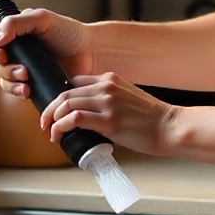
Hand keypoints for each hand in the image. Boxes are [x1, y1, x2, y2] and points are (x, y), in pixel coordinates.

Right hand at [0, 8, 93, 98]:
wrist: (90, 53)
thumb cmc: (69, 32)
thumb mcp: (42, 19)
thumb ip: (16, 23)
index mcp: (15, 32)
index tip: (1, 54)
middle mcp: (17, 50)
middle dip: (5, 68)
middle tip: (22, 70)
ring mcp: (23, 67)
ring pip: (2, 79)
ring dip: (11, 82)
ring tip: (27, 81)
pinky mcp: (31, 83)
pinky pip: (15, 90)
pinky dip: (17, 91)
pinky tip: (27, 90)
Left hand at [42, 73, 177, 156]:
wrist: (170, 126)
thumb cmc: (151, 118)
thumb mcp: (127, 98)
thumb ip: (109, 99)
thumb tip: (88, 115)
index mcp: (110, 79)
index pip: (74, 82)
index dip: (59, 97)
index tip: (55, 111)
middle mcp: (106, 87)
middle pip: (65, 92)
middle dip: (49, 109)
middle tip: (44, 122)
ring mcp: (107, 103)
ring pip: (66, 104)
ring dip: (52, 119)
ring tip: (50, 132)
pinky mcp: (108, 121)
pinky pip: (74, 119)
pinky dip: (61, 126)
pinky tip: (59, 135)